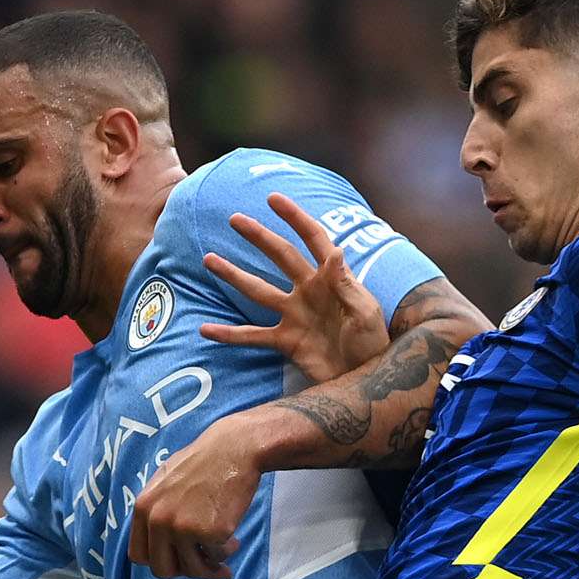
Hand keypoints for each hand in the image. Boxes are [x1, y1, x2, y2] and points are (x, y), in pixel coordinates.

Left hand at [128, 414, 262, 578]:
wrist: (235, 449)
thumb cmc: (204, 463)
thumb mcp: (165, 481)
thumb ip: (155, 511)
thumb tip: (157, 543)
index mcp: (143, 508)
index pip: (139, 555)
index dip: (160, 560)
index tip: (178, 560)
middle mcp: (158, 520)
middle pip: (162, 570)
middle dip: (185, 571)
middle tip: (203, 565)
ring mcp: (183, 528)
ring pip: (193, 569)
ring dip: (211, 565)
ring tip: (228, 549)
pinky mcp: (209, 532)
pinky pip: (217, 556)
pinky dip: (227, 550)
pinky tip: (234, 537)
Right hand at [199, 192, 389, 382]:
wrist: (364, 378)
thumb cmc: (371, 343)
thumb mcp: (365, 313)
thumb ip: (346, 285)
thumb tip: (336, 251)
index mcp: (332, 279)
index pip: (314, 240)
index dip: (296, 218)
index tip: (274, 199)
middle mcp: (309, 291)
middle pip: (280, 256)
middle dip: (258, 236)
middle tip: (235, 219)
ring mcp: (294, 315)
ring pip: (258, 291)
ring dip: (233, 276)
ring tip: (209, 260)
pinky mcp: (286, 341)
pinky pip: (252, 336)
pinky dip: (229, 335)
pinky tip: (206, 329)